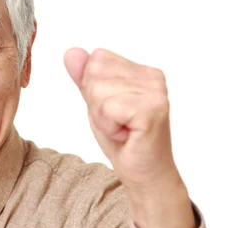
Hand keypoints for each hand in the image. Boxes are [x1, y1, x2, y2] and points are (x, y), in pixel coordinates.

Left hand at [64, 47, 195, 227]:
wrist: (144, 174)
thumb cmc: (124, 140)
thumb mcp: (97, 104)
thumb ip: (85, 78)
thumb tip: (71, 52)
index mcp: (141, 70)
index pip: (96, 59)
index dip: (93, 89)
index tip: (112, 111)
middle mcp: (152, 76)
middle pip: (94, 73)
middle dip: (96, 103)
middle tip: (117, 122)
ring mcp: (155, 92)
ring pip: (98, 91)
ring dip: (103, 117)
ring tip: (123, 129)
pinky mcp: (152, 109)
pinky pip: (108, 107)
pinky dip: (109, 126)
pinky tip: (127, 135)